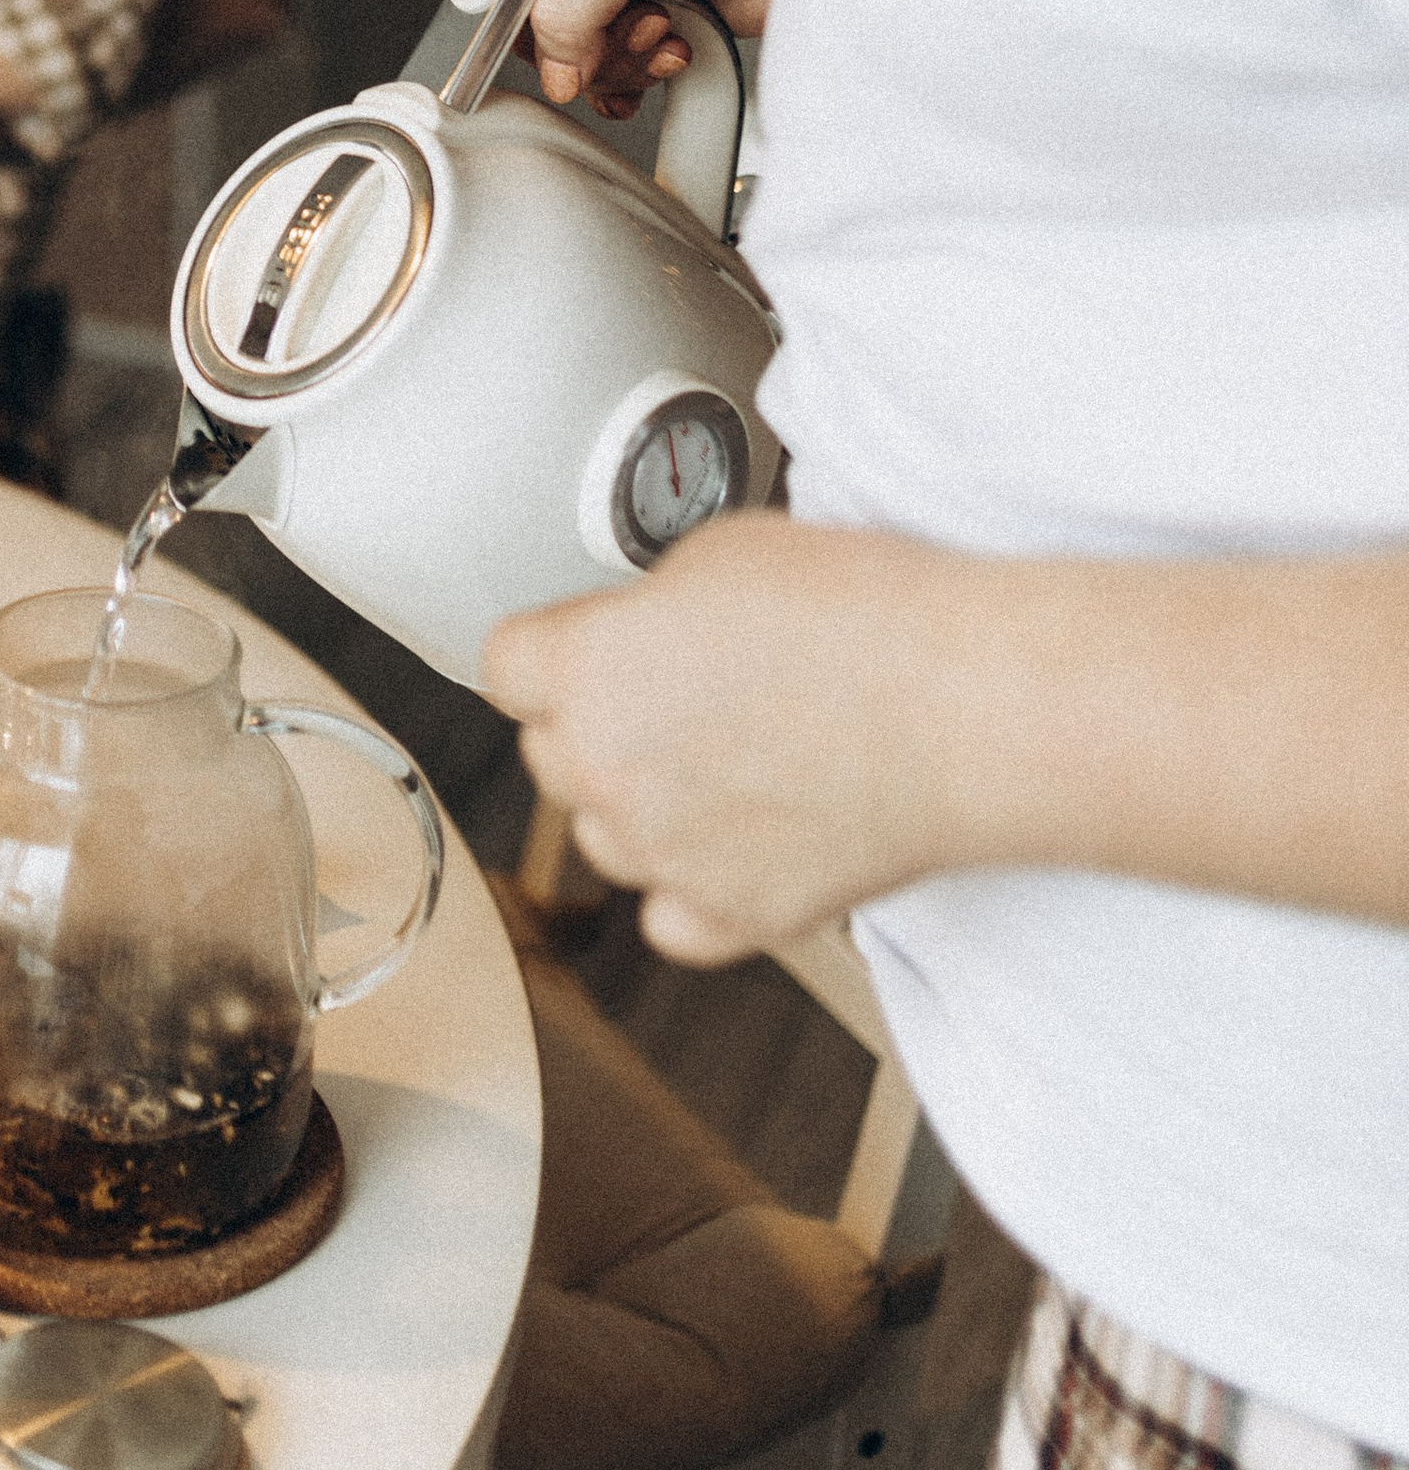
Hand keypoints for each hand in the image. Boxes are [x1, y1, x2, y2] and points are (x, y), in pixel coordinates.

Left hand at [482, 517, 960, 963]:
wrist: (963, 704)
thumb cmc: (860, 614)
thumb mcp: (719, 552)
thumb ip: (643, 609)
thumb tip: (638, 634)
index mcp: (583, 671)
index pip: (505, 667)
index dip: (550, 648)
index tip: (581, 646)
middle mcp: (603, 772)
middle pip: (552, 752)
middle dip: (598, 722)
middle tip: (683, 692)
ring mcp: (665, 857)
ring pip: (607, 835)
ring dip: (645, 803)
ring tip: (733, 757)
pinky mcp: (734, 917)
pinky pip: (672, 915)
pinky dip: (697, 884)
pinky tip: (744, 837)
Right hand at [488, 0, 770, 118]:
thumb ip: (567, 8)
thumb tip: (555, 72)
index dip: (512, 20)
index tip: (545, 45)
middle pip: (539, 34)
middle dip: (582, 44)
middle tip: (621, 21)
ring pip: (582, 63)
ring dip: (624, 60)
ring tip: (661, 24)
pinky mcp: (660, 27)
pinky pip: (624, 79)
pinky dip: (647, 77)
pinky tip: (674, 48)